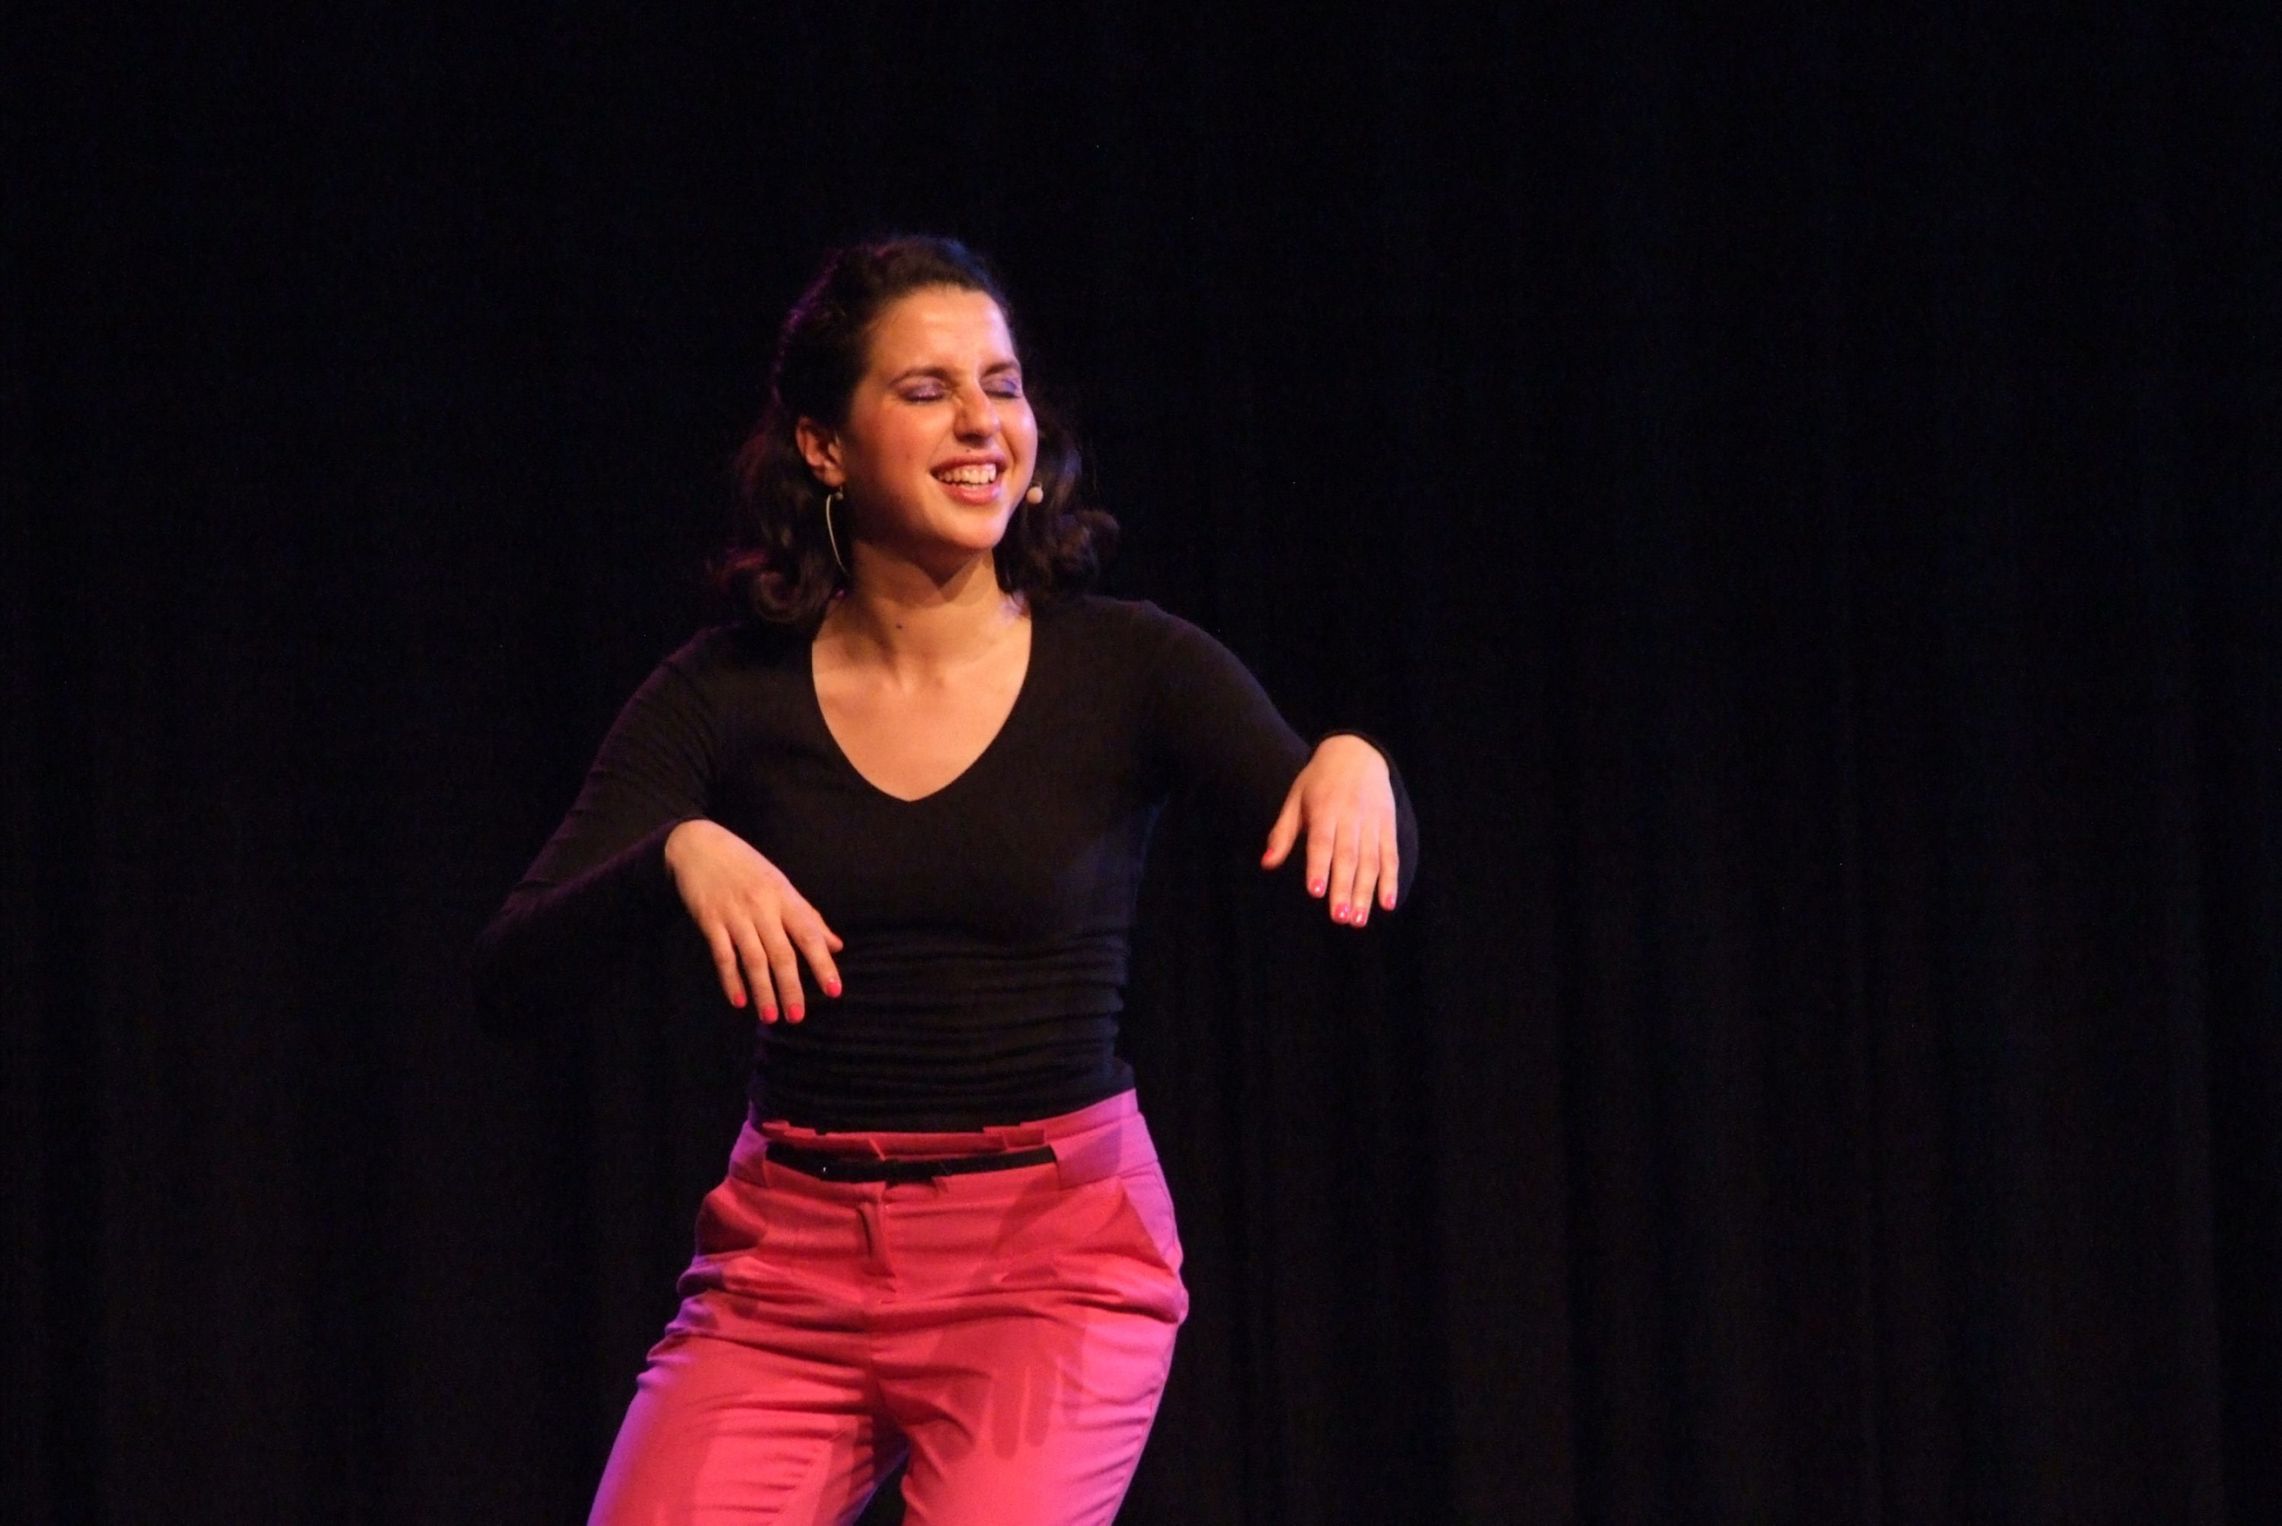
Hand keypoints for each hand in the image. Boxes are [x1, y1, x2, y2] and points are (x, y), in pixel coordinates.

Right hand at [664, 819, 843, 1020]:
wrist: (699, 846)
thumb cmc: (747, 868)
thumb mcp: (781, 886)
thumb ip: (808, 917)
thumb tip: (836, 945)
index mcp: (785, 897)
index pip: (809, 935)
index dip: (823, 964)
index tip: (834, 991)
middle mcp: (762, 907)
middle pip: (781, 953)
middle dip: (790, 987)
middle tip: (798, 1017)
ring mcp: (735, 914)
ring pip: (753, 959)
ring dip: (762, 991)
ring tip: (771, 1017)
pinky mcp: (709, 920)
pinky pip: (723, 955)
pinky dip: (731, 980)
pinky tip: (739, 1002)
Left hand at [1260, 735, 1400, 926]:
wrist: (1357, 753)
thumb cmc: (1318, 781)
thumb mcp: (1295, 799)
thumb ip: (1283, 833)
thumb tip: (1267, 864)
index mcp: (1324, 808)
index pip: (1321, 842)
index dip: (1319, 867)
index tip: (1316, 893)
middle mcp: (1350, 815)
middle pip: (1348, 856)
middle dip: (1344, 888)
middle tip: (1339, 918)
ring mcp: (1372, 821)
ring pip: (1371, 860)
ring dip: (1366, 892)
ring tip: (1358, 920)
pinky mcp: (1388, 826)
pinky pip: (1391, 855)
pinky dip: (1391, 880)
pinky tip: (1387, 903)